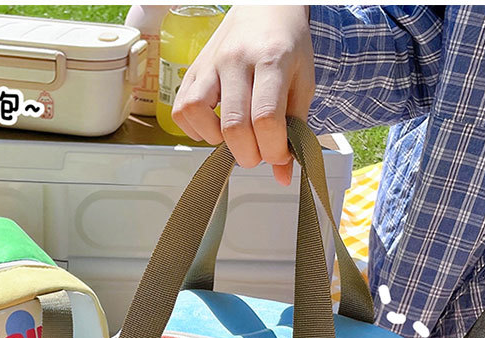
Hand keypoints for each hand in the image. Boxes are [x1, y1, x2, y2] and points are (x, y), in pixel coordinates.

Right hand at [172, 5, 314, 185]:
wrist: (265, 7)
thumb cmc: (287, 46)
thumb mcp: (303, 82)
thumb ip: (296, 128)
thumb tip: (283, 174)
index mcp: (272, 58)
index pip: (266, 118)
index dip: (273, 149)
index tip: (279, 156)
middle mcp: (236, 59)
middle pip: (234, 125)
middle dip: (248, 154)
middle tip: (258, 152)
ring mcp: (209, 64)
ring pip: (197, 114)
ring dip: (216, 140)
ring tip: (233, 137)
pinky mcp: (191, 71)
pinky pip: (181, 110)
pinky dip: (195, 129)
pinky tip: (214, 126)